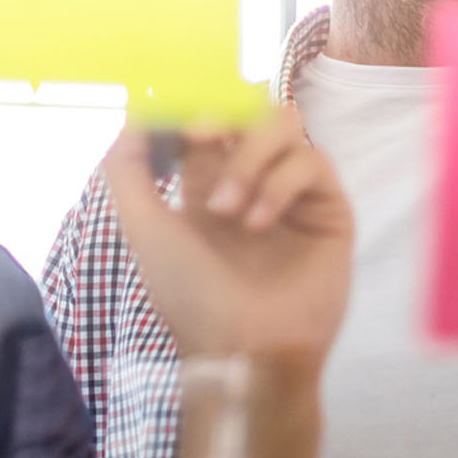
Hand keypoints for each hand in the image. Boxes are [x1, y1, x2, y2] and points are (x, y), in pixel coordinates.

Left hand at [102, 107, 351, 373]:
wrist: (241, 348)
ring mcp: (293, 194)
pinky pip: (312, 162)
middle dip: (223, 118)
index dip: (193, 109)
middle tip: (199, 140)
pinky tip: (257, 224)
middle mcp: (252, 182)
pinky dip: (280, 184)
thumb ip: (127, 170)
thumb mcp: (142, 229)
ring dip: (249, 156)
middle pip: (250, 110)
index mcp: (207, 186)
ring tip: (228, 211)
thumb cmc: (190, 296)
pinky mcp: (329, 209)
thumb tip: (135, 116)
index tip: (177, 124)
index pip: (209, 121)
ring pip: (284, 125)